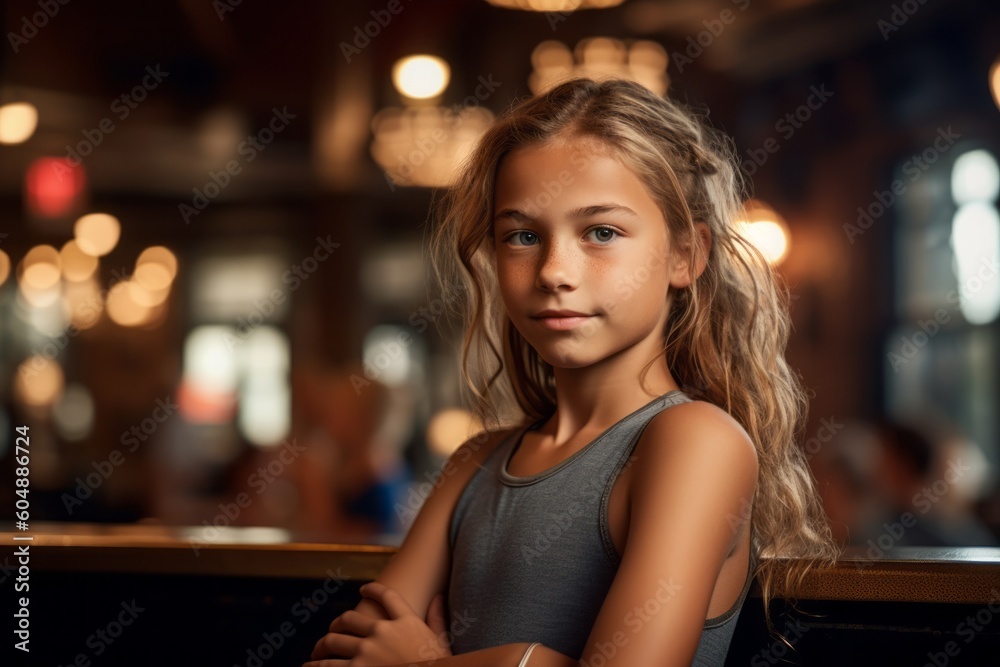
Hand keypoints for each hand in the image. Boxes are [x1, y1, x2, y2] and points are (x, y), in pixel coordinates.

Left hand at [305, 582, 452, 665]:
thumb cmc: (440, 664)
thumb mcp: (442, 641)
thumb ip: (437, 618)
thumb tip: (439, 597)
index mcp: (406, 622)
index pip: (387, 596)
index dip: (372, 589)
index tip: (363, 588)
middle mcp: (383, 632)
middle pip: (350, 618)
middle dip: (338, 624)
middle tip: (333, 630)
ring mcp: (368, 652)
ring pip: (334, 640)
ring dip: (322, 645)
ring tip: (317, 650)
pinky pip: (328, 666)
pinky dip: (315, 666)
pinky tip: (309, 666)